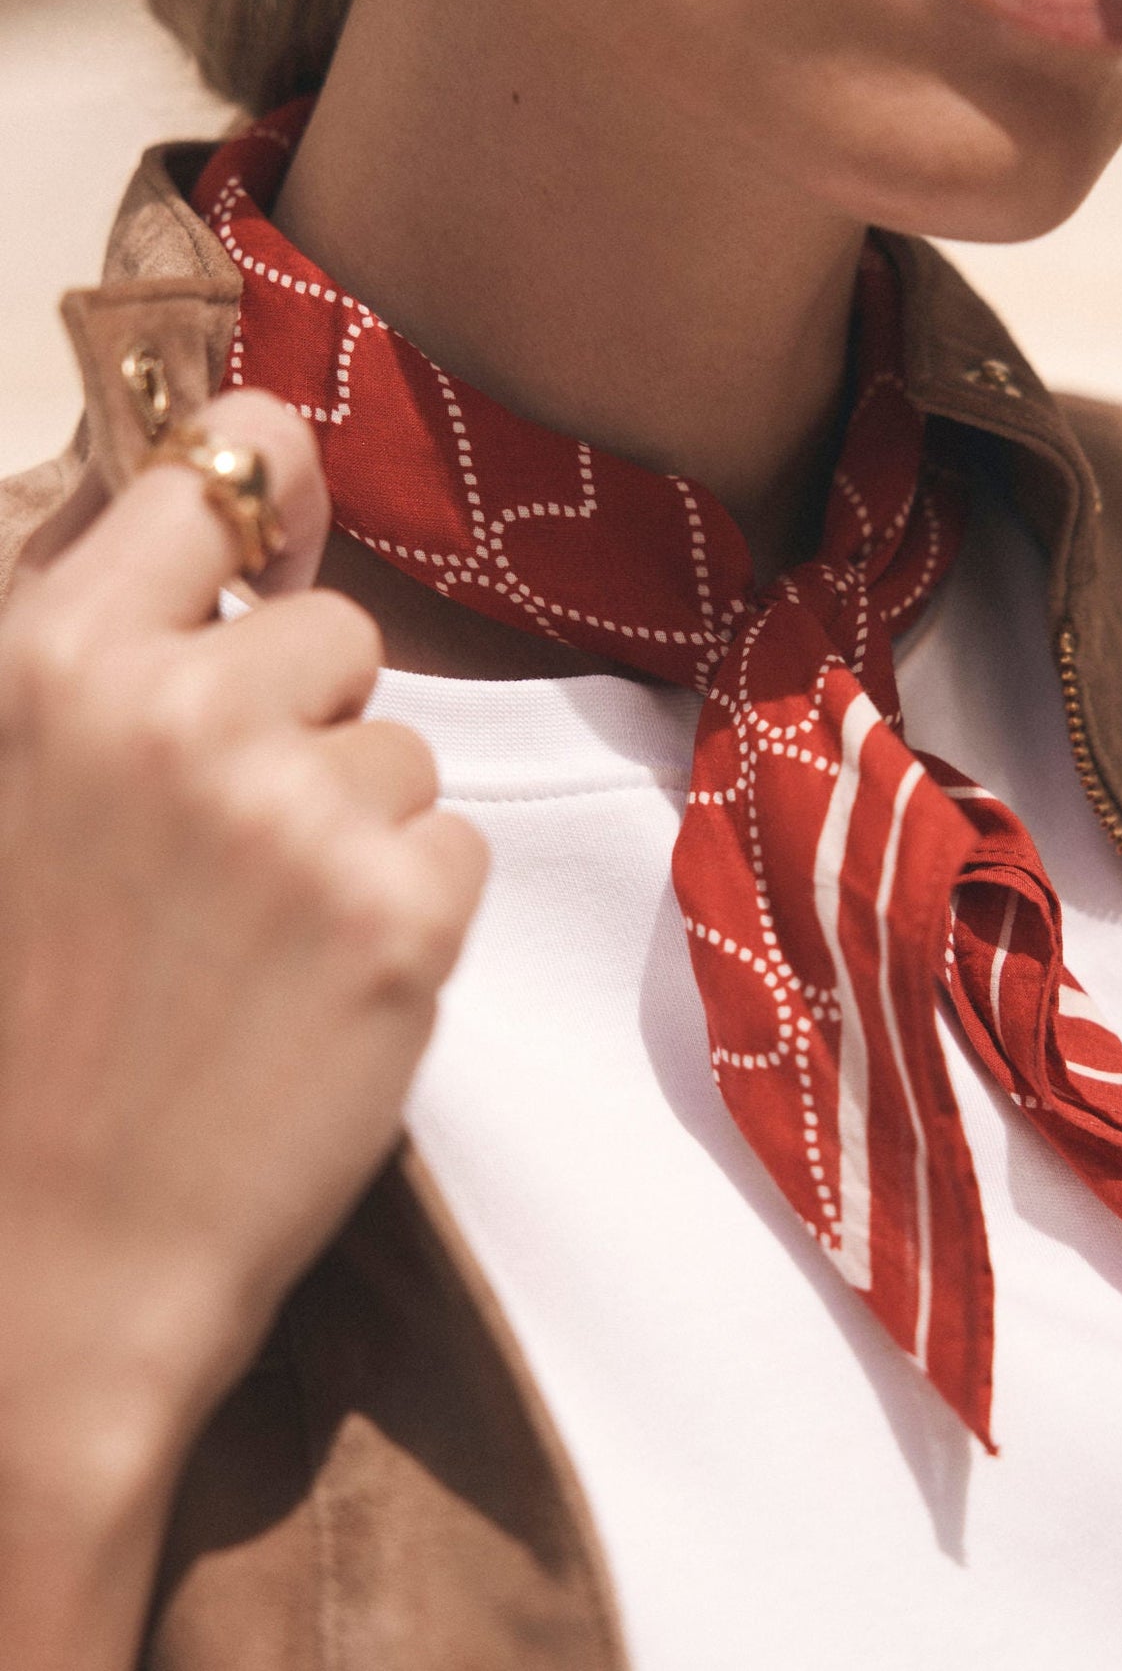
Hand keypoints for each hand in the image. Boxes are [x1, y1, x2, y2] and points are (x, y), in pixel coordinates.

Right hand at [0, 391, 486, 1661]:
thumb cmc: (6, 1035)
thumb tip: (222, 552)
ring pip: (401, 753)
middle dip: (303, 715)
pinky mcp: (402, 919)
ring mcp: (298, 815)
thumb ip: (84, 663)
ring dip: (352, 829)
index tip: (275, 539)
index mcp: (51, 664)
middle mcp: (177, 714)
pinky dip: (406, 911)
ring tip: (247, 946)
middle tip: (222, 846)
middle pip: (337, 631)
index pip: (222, 471)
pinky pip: (452, 847)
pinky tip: (312, 996)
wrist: (31, 1274)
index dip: (265, 498)